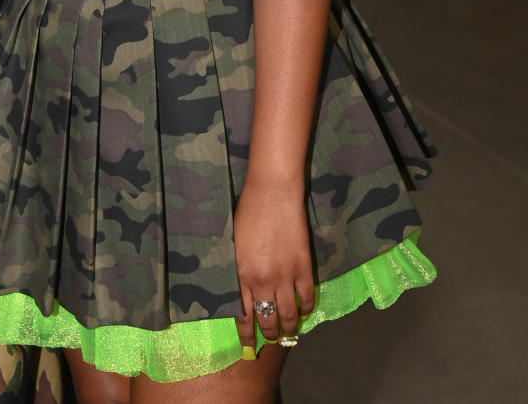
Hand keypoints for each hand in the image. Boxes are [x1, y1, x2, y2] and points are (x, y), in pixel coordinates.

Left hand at [233, 180, 314, 349]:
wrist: (272, 193)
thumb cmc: (247, 212)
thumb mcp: (234, 244)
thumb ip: (238, 270)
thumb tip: (241, 292)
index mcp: (241, 275)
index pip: (243, 316)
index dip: (247, 335)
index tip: (249, 348)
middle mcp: (262, 281)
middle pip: (267, 319)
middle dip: (269, 334)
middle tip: (271, 340)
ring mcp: (285, 276)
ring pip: (288, 315)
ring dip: (288, 328)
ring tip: (288, 334)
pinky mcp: (303, 268)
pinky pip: (306, 298)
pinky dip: (306, 309)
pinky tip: (304, 312)